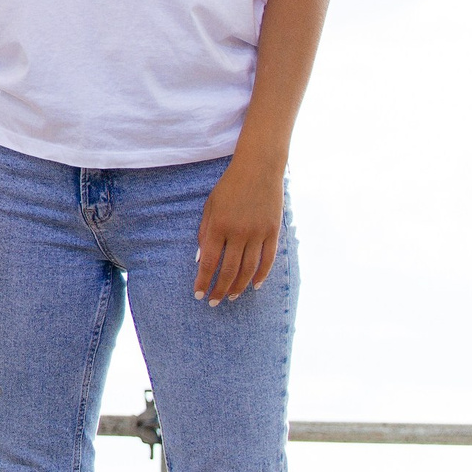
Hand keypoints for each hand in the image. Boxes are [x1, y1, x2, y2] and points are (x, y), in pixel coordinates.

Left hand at [195, 157, 282, 305]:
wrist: (258, 169)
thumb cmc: (229, 188)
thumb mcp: (210, 206)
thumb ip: (205, 233)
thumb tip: (201, 260)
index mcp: (218, 225)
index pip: (209, 262)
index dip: (203, 280)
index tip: (198, 294)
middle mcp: (238, 232)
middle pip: (229, 270)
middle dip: (220, 289)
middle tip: (214, 301)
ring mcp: (258, 233)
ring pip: (248, 269)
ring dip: (239, 286)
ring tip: (232, 297)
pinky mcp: (273, 232)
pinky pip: (267, 260)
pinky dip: (261, 275)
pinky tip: (254, 286)